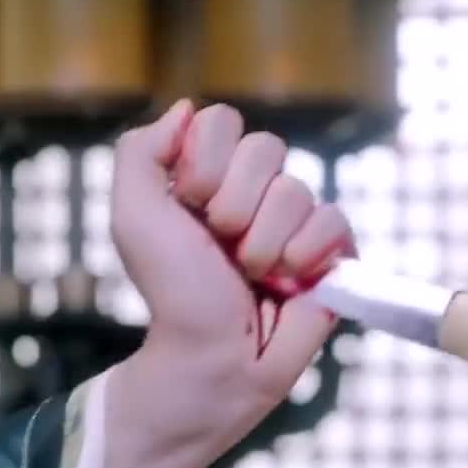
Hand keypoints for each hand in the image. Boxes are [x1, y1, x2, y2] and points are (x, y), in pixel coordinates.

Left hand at [98, 102, 351, 467]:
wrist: (210, 359)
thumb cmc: (172, 294)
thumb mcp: (134, 218)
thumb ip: (141, 153)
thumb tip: (185, 108)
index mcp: (209, 177)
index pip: (224, 123)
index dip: (207, 163)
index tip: (189, 206)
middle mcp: (255, 192)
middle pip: (266, 146)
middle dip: (234, 205)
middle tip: (221, 247)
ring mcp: (295, 221)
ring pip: (298, 189)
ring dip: (265, 242)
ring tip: (252, 276)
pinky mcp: (331, 253)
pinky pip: (334, 220)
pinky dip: (307, 254)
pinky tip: (290, 282)